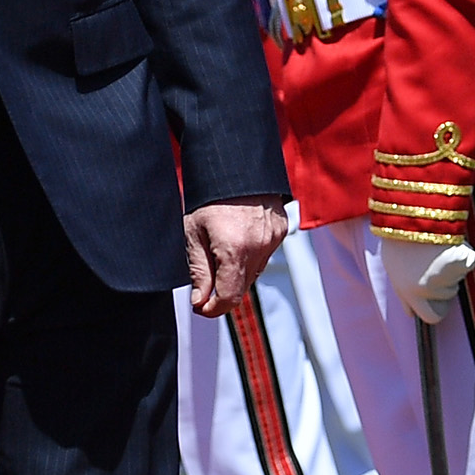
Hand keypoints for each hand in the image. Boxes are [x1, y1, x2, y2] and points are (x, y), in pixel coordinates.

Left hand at [186, 199, 287, 318]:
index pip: (229, 298)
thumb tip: (200, 301)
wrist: (236, 164)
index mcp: (235, 249)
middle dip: (222, 291)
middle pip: (242, 289)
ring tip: (219, 252)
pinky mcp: (281, 230)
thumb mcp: (193, 233)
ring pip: (254, 273)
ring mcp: (273, 239)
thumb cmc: (209, 195)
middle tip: (204, 283)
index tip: (200, 307)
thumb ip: (199, 271)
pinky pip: (264, 256)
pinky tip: (236, 240)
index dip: (213, 309)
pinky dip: (250, 257)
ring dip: (236, 274)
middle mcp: (259, 247)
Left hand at [379, 233, 474, 325]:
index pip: (429, 316)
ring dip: (451, 268)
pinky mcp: (462, 263)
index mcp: (407, 293)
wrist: (413, 212)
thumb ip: (404, 290)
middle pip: (446, 300)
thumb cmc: (399, 236)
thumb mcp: (393, 266)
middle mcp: (427, 290)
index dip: (434, 309)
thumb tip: (411, 313)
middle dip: (446, 290)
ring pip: (456, 280)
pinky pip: (468, 263)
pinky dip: (464, 255)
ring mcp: (445, 277)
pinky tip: (450, 241)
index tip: (436, 305)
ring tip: (437, 248)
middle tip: (440, 270)